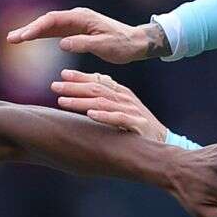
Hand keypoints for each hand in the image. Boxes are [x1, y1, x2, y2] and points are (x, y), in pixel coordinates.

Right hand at [5, 8, 159, 63]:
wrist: (135, 42)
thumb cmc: (122, 45)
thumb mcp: (104, 46)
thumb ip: (82, 44)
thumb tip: (62, 44)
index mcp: (82, 18)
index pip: (54, 20)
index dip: (37, 28)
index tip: (24, 37)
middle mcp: (77, 17)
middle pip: (47, 21)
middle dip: (28, 29)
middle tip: (11, 39)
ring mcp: (76, 23)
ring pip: (49, 26)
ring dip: (32, 32)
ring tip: (14, 39)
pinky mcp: (76, 30)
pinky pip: (55, 31)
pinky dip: (42, 35)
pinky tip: (30, 39)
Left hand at [51, 69, 166, 141]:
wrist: (162, 142)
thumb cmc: (136, 125)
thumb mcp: (120, 108)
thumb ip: (104, 97)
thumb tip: (81, 88)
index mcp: (120, 92)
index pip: (98, 80)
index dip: (80, 76)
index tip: (62, 74)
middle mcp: (125, 98)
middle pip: (96, 89)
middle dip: (74, 87)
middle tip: (54, 86)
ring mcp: (132, 111)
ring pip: (103, 103)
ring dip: (81, 101)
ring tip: (63, 101)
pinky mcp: (137, 125)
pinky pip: (119, 119)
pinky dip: (104, 116)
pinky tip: (90, 115)